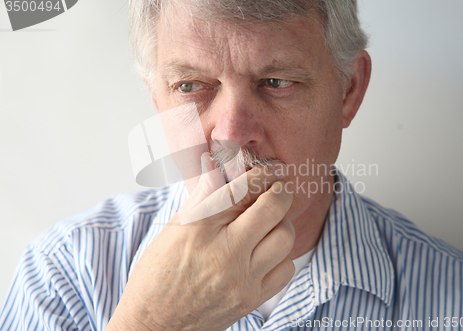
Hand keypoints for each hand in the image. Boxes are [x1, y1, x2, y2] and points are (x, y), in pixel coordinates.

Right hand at [106, 158, 294, 330]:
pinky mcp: (252, 299)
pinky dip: (281, 254)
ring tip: (271, 221)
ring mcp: (242, 279)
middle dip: (281, 191)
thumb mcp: (175, 227)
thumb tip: (219, 167)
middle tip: (278, 188)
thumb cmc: (159, 273)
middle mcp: (224, 252)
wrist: (155, 323)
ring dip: (282, 222)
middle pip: (272, 209)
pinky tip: (267, 251)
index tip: (270, 170)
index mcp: (199, 228)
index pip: (242, 190)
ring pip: (285, 237)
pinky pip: (286, 269)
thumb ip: (203, 197)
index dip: (262, 174)